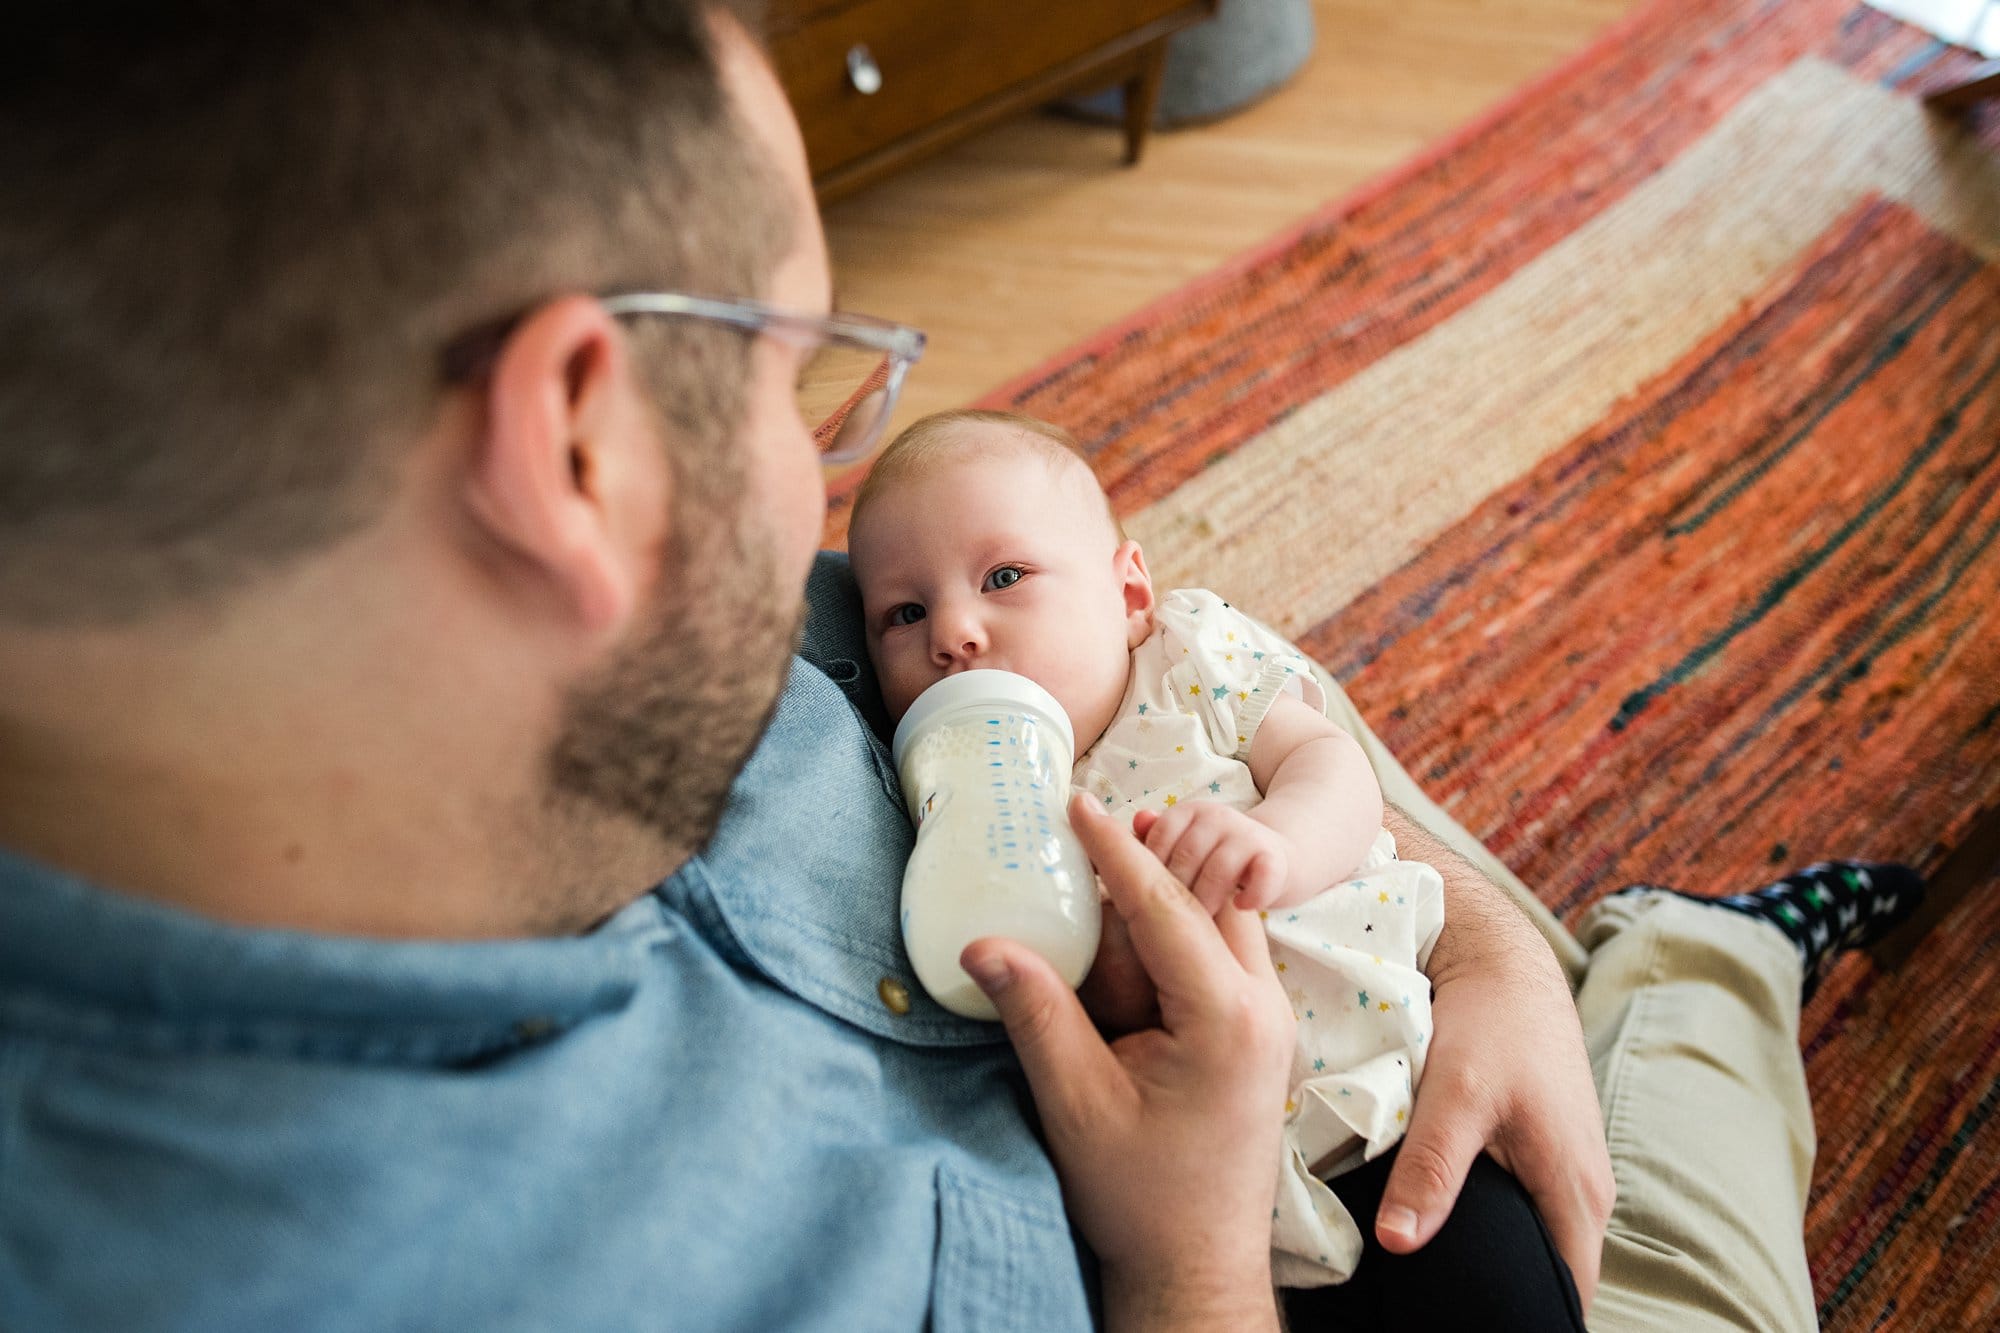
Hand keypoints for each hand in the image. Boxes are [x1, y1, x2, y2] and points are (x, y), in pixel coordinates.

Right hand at [962, 794, 1293, 1331]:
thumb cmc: (1142, 1198)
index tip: (1079, 802)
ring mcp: (1266, 1021)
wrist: (1198, 1267)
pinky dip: (1176, 931)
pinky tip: (1128, 933)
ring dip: (1165, 892)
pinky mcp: (1253, 1036)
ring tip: (1103, 866)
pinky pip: (1220, 956)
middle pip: (1207, 897)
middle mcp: (1261, 1007)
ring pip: (1220, 922)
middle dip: (1152, 856)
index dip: (1116, 849)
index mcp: (1225, 1018)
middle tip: (1092, 821)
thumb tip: (984, 943)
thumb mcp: (1077, 1104)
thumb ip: (1036, 1015)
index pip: (1166, 905)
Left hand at [1133, 802, 1290, 912]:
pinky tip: (1241, 906)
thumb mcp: (1184, 844)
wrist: (1278, 858)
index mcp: (1188, 812)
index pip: (1159, 837)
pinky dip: (1251, 896)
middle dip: (1177, 893)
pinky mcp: (1276, 858)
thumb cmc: (1218, 858)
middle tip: (1174, 917)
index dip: (1152, 871)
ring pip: (1219, 870)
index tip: (1152, 897)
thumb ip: (1156, 838)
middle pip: (1186, 856)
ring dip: (1208, 900)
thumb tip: (1137, 822)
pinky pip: (1262, 878)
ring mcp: (1247, 835)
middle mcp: (1217, 817)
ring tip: (1204, 920)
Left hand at [1374, 808, 1615, 1311]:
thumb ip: (1430, 1169)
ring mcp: (1564, 1168)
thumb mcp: (1455, 1095)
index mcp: (1575, 1192)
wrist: (1501, 959)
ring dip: (1497, 1260)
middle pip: (1552, 1273)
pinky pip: (1523, 1207)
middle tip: (1439, 1312)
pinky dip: (1490, 1224)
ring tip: (1435, 1286)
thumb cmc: (1490, 1023)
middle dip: (1507, 1298)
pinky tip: (1441, 1230)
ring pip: (1535, 1238)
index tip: (1472, 1326)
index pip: (1566, 1295)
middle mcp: (1582, 1189)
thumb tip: (1400, 1244)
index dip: (1528, 1318)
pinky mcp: (1539, 1147)